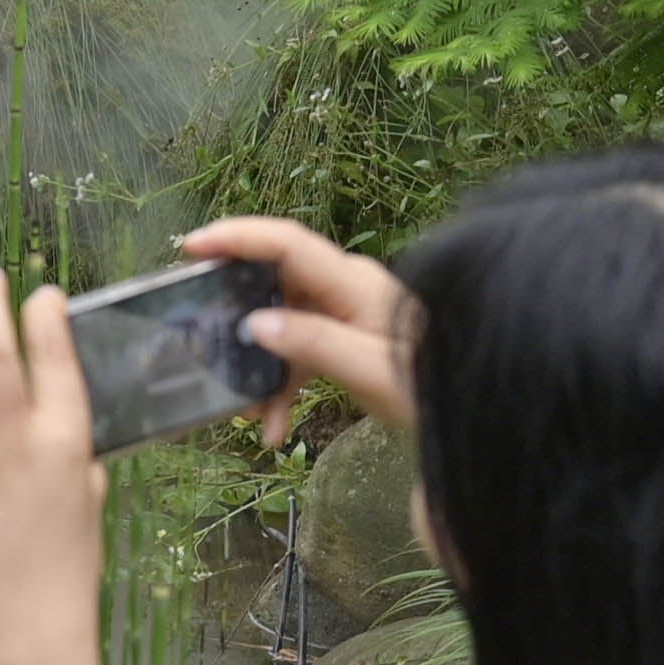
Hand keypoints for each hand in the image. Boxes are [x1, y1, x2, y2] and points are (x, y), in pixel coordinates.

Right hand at [175, 214, 418, 440]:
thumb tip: (253, 325)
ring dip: (262, 367)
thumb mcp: (367, 369)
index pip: (286, 244)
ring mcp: (346, 309)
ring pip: (283, 323)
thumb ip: (311, 343)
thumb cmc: (429, 381)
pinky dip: (284, 383)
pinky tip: (277, 426)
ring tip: (249, 412)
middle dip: (238, 314)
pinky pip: (301, 348)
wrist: (471, 400)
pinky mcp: (346, 334)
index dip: (237, 238)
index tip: (192, 245)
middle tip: (201, 338)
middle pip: (275, 282)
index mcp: (351, 282)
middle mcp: (345, 285)